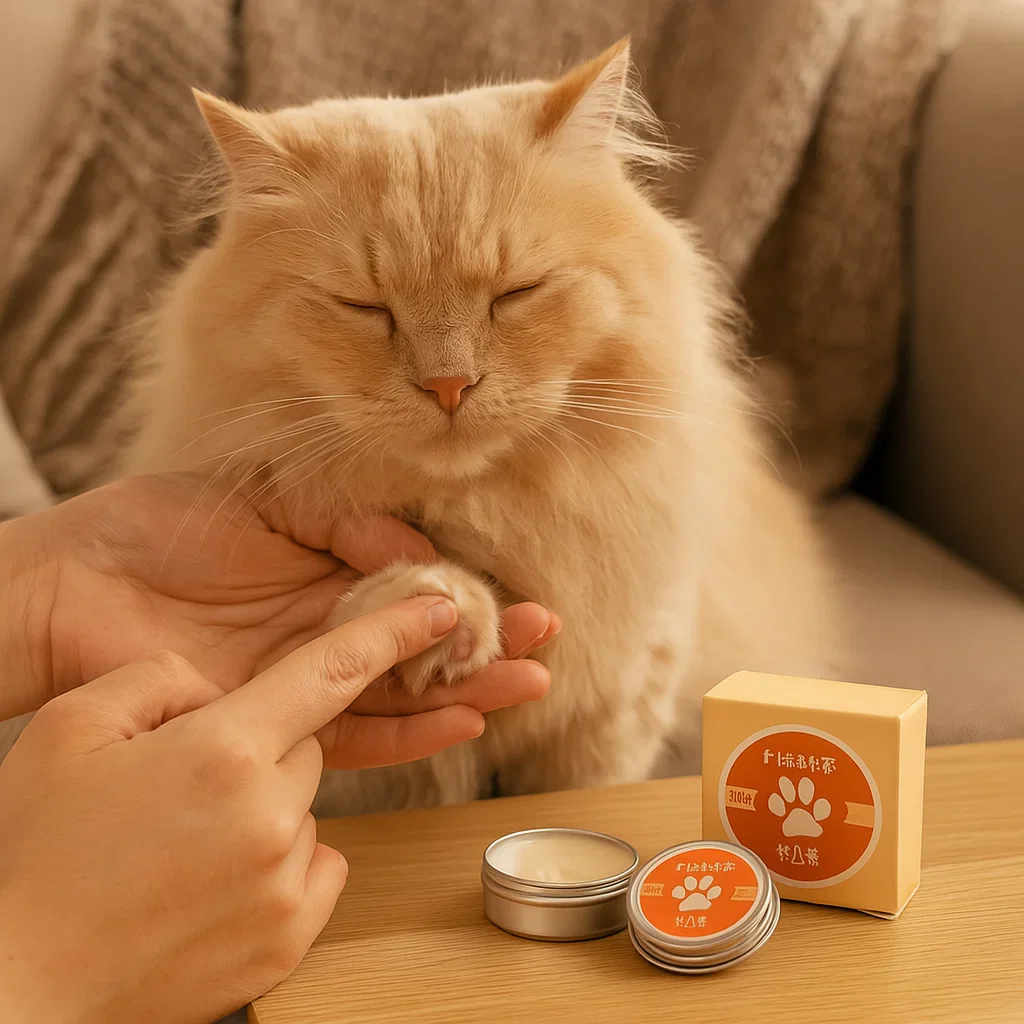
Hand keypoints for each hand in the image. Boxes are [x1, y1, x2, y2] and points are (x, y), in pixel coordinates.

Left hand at [0, 474, 557, 754]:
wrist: (76, 582)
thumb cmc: (163, 527)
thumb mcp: (272, 499)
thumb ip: (349, 524)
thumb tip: (423, 556)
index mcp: (331, 572)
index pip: (421, 593)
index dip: (474, 601)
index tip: (526, 605)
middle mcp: (328, 631)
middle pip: (424, 649)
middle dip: (488, 648)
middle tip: (543, 646)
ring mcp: (305, 680)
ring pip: (402, 695)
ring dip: (467, 692)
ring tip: (526, 684)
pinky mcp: (274, 723)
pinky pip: (352, 735)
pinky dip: (408, 731)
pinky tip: (459, 719)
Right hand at [0, 596, 471, 1023]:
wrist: (17, 981)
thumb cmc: (35, 852)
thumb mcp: (74, 728)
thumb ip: (161, 679)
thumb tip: (219, 689)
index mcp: (222, 750)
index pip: (332, 672)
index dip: (393, 631)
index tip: (444, 609)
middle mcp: (270, 817)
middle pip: (307, 746)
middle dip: (264, 745)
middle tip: (192, 775)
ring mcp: (284, 885)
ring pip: (307, 809)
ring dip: (266, 808)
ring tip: (185, 839)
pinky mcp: (287, 941)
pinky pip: (317, 869)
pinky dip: (283, 862)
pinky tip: (215, 874)